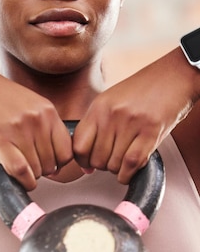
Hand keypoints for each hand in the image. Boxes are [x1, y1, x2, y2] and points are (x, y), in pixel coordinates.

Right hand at [0, 69, 72, 190]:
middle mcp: (37, 120)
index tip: (48, 164)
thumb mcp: (28, 103)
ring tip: (17, 166)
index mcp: (47, 110)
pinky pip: (21, 170)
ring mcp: (19, 130)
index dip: (58, 163)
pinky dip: (23, 181)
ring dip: (29, 175)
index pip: (67, 150)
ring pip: (37, 169)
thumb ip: (42, 126)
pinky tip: (18, 179)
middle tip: (28, 165)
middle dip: (41, 170)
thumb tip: (54, 160)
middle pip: (52, 163)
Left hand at [73, 49, 195, 183]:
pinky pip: (131, 163)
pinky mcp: (151, 132)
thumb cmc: (142, 91)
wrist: (173, 76)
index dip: (81, 161)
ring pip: (113, 164)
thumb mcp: (110, 101)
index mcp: (98, 107)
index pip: (78, 145)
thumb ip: (96, 128)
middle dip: (102, 166)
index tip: (88, 164)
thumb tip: (85, 165)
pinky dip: (127, 174)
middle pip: (96, 158)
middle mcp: (111, 115)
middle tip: (111, 160)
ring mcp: (131, 123)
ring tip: (123, 160)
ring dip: (117, 170)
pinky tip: (129, 171)